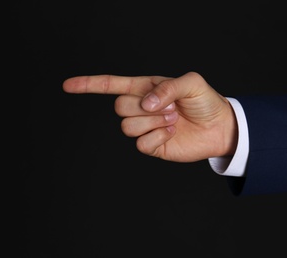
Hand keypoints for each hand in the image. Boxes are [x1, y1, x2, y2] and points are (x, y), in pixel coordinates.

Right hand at [62, 71, 237, 161]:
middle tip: (170, 109)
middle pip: (119, 107)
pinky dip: (158, 137)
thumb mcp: (191, 83)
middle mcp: (141, 107)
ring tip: (173, 120)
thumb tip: (145, 103)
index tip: (67, 86)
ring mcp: (145, 127)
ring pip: (127, 126)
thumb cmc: (205, 101)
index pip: (111, 85)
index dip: (89, 85)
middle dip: (144, 108)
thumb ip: (166, 87)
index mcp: (145, 88)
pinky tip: (172, 133)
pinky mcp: (152, 145)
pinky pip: (140, 144)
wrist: (219, 127)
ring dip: (153, 122)